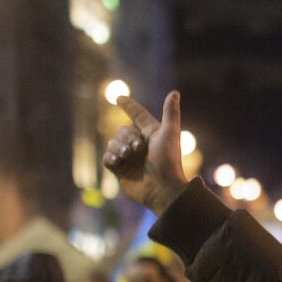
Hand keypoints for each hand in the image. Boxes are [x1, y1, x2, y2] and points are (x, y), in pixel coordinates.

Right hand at [102, 91, 187, 214]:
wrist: (163, 189)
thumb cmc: (169, 161)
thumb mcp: (170, 133)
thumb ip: (170, 113)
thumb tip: (174, 92)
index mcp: (152, 134)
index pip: (138, 115)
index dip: (129, 107)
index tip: (119, 98)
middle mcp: (140, 145)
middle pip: (122, 130)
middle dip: (126, 136)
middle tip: (138, 148)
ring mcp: (129, 158)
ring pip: (112, 143)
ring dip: (119, 148)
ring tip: (128, 156)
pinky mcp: (120, 170)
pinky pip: (107, 158)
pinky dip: (111, 158)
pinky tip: (118, 163)